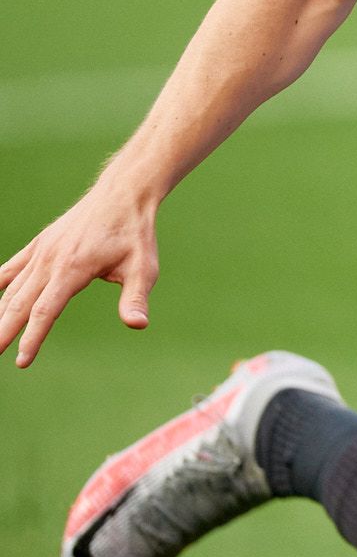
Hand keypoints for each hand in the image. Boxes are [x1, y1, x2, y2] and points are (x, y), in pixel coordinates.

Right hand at [0, 182, 159, 368]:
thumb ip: (135, 298)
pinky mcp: (39, 244)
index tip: (22, 361)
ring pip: (12, 288)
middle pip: (20, 303)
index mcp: (73, 269)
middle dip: (3, 331)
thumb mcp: (143, 267)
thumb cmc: (135, 234)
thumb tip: (138, 324)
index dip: (32, 338)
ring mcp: (41, 251)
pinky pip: (11, 268)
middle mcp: (50, 261)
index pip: (46, 311)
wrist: (124, 194)